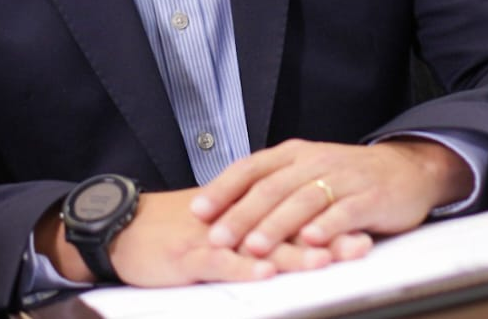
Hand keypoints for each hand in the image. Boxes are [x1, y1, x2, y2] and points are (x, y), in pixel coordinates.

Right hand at [36, 187, 370, 286]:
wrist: (123, 228)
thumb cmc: (171, 233)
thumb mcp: (218, 228)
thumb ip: (253, 231)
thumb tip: (294, 240)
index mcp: (244, 214)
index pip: (293, 214)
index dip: (328, 221)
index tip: (364, 226)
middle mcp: (234, 221)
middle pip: (286, 227)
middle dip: (326, 237)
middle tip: (360, 243)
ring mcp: (212, 237)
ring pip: (259, 243)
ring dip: (293, 252)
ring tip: (325, 259)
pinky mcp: (188, 255)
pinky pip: (219, 262)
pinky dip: (242, 268)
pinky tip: (264, 274)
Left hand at [190, 138, 472, 255]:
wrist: (404, 170)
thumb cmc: (346, 177)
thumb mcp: (304, 172)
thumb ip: (271, 186)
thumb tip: (224, 211)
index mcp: (292, 154)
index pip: (250, 168)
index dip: (223, 189)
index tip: (198, 211)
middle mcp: (313, 161)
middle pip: (271, 187)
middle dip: (242, 215)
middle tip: (218, 238)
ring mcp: (342, 178)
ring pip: (302, 200)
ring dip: (276, 225)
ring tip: (255, 246)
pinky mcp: (370, 197)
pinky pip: (344, 211)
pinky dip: (326, 226)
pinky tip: (310, 240)